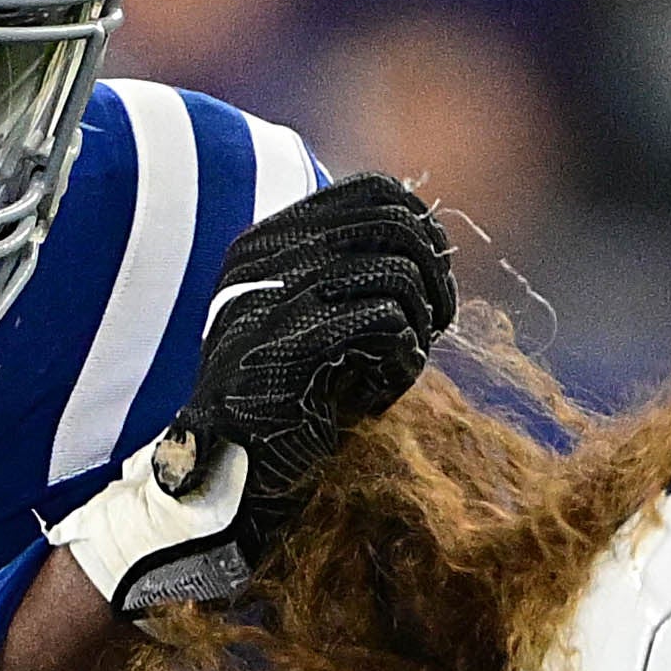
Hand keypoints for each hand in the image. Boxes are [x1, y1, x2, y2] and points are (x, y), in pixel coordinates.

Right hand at [67, 175, 456, 618]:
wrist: (234, 480)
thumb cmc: (289, 403)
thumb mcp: (318, 322)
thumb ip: (355, 275)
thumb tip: (433, 241)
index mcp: (268, 240)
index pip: (375, 191)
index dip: (424, 229)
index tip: (433, 283)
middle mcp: (265, 258)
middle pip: (397, 225)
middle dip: (436, 278)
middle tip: (436, 325)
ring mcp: (273, 297)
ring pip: (399, 274)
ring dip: (419, 327)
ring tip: (396, 368)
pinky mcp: (292, 345)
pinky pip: (390, 323)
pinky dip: (403, 361)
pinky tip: (378, 394)